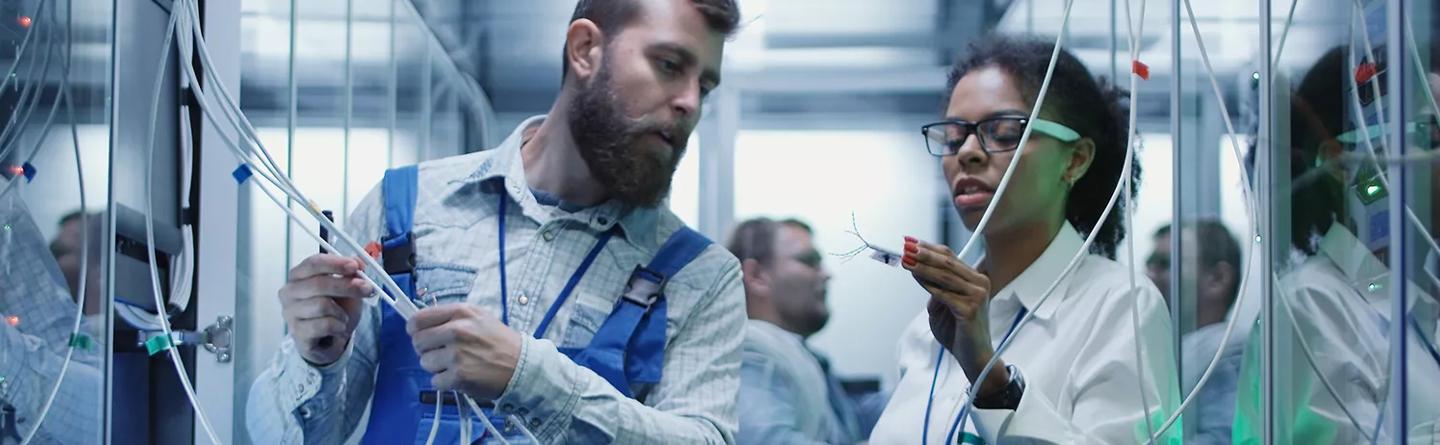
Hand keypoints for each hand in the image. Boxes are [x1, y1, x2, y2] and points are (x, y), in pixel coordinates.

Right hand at [279, 254, 372, 365]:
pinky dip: (338, 326)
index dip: (335, 264)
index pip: (313, 264)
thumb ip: (351, 273)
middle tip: (367, 289)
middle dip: (347, 286)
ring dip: (342, 312)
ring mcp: (290, 313)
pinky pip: (324, 325)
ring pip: (322, 305)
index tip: (355, 266)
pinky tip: (338, 328)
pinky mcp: (297, 333)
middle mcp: (289, 292)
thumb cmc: (335, 310)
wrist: (330, 340)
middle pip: (318, 284)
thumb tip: (359, 262)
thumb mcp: (347, 288)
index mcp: (298, 275)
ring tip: (344, 317)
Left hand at [407, 304, 522, 399]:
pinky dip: (446, 382)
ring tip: (457, 364)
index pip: (418, 319)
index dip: (415, 329)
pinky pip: (435, 381)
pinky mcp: (459, 376)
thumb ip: (449, 317)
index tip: (418, 334)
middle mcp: (457, 330)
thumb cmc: (499, 341)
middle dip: (426, 349)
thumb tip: (419, 323)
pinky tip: (461, 376)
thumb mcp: (477, 316)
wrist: (522, 365)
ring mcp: (457, 355)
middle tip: (442, 352)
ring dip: (437, 367)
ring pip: (425, 363)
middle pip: (418, 342)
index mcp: (460, 312)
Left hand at [902, 237, 1007, 394]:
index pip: (950, 257)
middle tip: (905, 246)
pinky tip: (915, 276)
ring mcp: (977, 296)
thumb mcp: (943, 305)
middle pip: (947, 261)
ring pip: (944, 275)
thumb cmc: (959, 332)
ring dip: (922, 266)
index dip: (929, 247)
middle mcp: (979, 283)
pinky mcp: (970, 309)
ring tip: (906, 259)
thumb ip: (936, 288)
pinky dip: (928, 283)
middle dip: (924, 253)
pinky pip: (944, 293)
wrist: (974, 357)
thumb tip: (919, 271)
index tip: (909, 241)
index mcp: (975, 279)